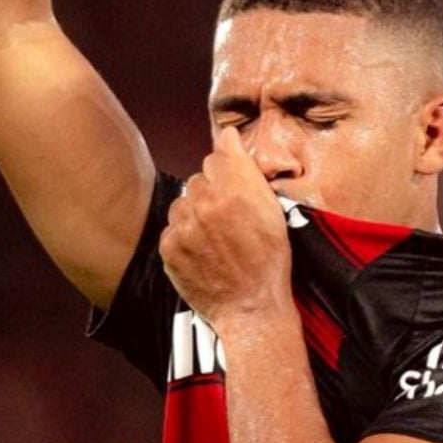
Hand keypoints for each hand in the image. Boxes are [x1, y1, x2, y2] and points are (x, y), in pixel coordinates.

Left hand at [159, 127, 291, 326]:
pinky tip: (202, 251)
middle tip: (228, 219)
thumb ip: (246, 169)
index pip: (216, 156)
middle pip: (198, 179)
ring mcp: (184, 226)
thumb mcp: (272, 210)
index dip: (228, 173)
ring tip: (215, 238)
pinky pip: (172, 227)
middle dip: (211, 192)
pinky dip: (184, 236)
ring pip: (182, 202)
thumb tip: (227, 136)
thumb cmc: (269, 261)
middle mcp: (206, 203)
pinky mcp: (169, 247)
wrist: (251, 307)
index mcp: (235, 190)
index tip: (234, 188)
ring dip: (195, 213)